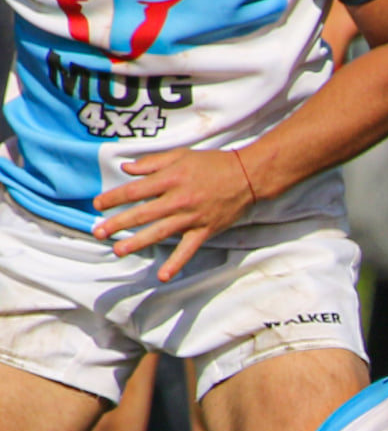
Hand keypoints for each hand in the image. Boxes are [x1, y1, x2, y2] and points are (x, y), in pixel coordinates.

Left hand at [93, 148, 257, 280]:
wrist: (248, 176)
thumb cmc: (213, 163)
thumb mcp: (181, 155)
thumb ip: (152, 162)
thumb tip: (127, 168)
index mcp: (170, 179)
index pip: (134, 190)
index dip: (113, 198)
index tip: (97, 205)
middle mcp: (178, 200)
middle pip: (142, 214)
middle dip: (118, 224)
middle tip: (98, 232)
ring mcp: (192, 217)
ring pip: (159, 232)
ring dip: (137, 243)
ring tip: (118, 251)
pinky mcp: (205, 230)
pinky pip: (188, 250)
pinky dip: (176, 263)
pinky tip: (163, 276)